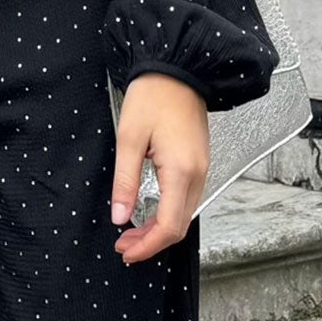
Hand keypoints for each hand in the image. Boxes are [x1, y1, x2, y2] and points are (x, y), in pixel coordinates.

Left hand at [110, 71, 209, 263]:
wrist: (178, 69)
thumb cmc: (153, 97)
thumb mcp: (129, 138)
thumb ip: (125, 181)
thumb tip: (120, 216)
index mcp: (181, 170)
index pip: (169, 226)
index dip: (147, 245)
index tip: (125, 251)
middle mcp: (197, 174)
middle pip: (180, 226)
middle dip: (151, 243)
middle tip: (123, 246)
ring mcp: (202, 168)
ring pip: (184, 215)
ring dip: (159, 230)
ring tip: (131, 233)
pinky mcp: (199, 162)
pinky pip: (187, 199)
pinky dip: (168, 214)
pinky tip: (149, 213)